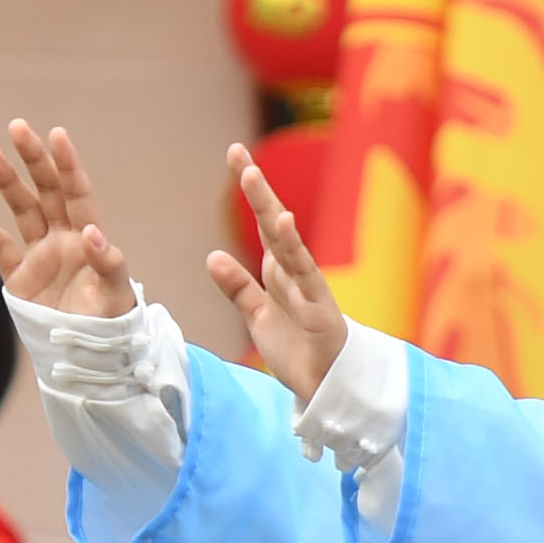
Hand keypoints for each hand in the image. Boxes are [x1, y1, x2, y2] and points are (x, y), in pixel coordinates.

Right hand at [0, 127, 142, 321]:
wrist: (87, 356)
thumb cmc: (110, 324)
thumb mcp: (116, 295)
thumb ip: (109, 264)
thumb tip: (93, 233)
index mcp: (88, 238)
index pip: (77, 192)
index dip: (67, 164)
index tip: (57, 135)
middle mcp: (63, 239)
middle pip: (47, 191)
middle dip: (33, 160)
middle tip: (18, 127)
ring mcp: (39, 256)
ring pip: (21, 210)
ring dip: (7, 182)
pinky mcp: (19, 278)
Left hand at [209, 148, 353, 401]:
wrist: (330, 389)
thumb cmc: (299, 351)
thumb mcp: (258, 317)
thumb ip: (238, 288)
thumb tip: (213, 256)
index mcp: (279, 272)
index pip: (263, 225)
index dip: (251, 193)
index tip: (236, 156)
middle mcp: (293, 272)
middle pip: (272, 223)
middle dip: (256, 188)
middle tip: (237, 154)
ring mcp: (307, 287)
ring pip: (285, 241)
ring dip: (267, 208)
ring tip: (250, 176)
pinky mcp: (318, 307)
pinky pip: (304, 273)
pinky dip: (293, 247)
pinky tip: (283, 222)